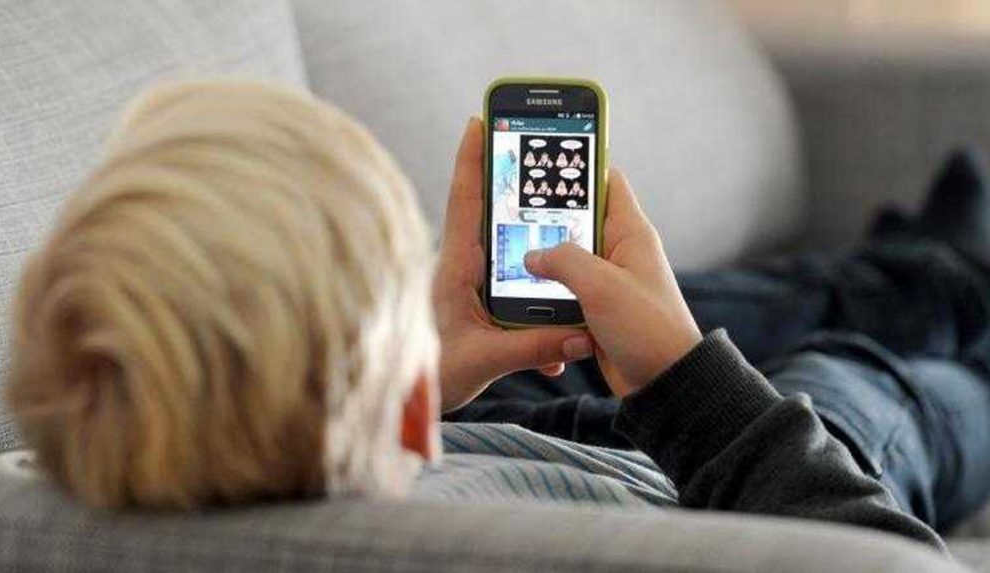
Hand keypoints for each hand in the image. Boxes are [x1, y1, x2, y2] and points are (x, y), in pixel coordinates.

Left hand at [434, 118, 594, 412]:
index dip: (471, 159)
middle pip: (488, 213)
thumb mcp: (483, 361)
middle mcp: (463, 269)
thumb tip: (579, 337)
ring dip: (533, 243)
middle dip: (510, 183)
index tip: (478, 120)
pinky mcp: (481, 308)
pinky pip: (516, 290)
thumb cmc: (432, 377)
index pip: (464, 202)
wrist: (410, 409)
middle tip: (533, 150)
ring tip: (564, 231)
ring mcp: (471, 287)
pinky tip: (564, 338)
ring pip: (508, 251)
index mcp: (456, 268)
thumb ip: (531, 348)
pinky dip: (540, 300)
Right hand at [524, 169, 702, 396]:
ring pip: (566, 256)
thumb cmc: (648, 329)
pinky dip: (546, 289)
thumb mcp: (602, 286)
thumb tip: (531, 255)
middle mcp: (619, 251)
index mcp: (630, 233)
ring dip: (542, 258)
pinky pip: (565, 289)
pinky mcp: (596, 307)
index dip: (578, 166)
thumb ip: (563, 260)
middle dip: (546, 216)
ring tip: (508, 249)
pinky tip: (522, 290)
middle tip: (509, 207)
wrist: (664, 382)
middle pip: (577, 219)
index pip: (606, 181)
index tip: (543, 157)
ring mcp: (608, 280)